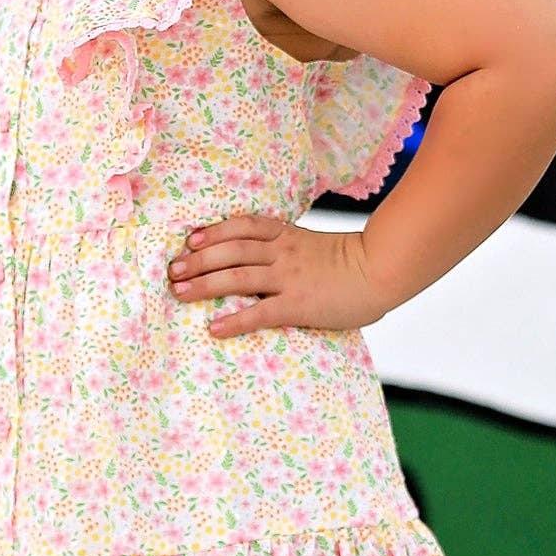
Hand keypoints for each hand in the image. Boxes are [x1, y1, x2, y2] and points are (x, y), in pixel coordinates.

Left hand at [166, 214, 391, 335]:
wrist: (382, 270)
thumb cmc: (349, 263)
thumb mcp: (312, 245)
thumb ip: (285, 249)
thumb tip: (258, 259)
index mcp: (286, 236)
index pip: (243, 226)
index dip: (214, 231)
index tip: (191, 239)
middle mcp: (282, 253)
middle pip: (231, 251)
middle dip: (198, 260)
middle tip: (173, 270)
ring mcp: (289, 278)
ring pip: (238, 277)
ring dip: (205, 284)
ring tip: (180, 292)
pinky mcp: (298, 305)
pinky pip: (260, 313)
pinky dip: (234, 321)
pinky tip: (214, 329)